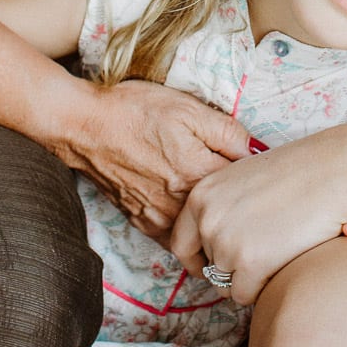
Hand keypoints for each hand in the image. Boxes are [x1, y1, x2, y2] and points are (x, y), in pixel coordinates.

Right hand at [67, 80, 250, 241]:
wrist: (84, 126)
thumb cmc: (134, 111)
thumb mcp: (188, 108)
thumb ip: (227, 131)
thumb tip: (255, 151)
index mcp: (199, 174)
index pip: (244, 187)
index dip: (254, 178)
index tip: (262, 174)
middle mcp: (181, 204)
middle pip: (224, 217)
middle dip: (239, 208)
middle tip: (250, 200)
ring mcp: (159, 217)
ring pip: (200, 234)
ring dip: (214, 225)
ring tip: (224, 212)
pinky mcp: (142, 221)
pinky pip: (174, 238)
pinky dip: (188, 232)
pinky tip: (193, 216)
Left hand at [170, 124, 346, 303]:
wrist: (335, 172)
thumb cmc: (299, 171)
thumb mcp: (244, 179)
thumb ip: (223, 208)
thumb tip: (215, 242)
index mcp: (202, 195)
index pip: (182, 244)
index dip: (198, 260)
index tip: (214, 267)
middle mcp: (208, 219)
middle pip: (209, 268)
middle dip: (232, 268)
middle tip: (263, 253)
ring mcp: (227, 243)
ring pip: (228, 285)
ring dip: (251, 278)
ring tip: (278, 252)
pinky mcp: (251, 264)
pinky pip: (247, 295)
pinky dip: (266, 286)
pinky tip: (285, 262)